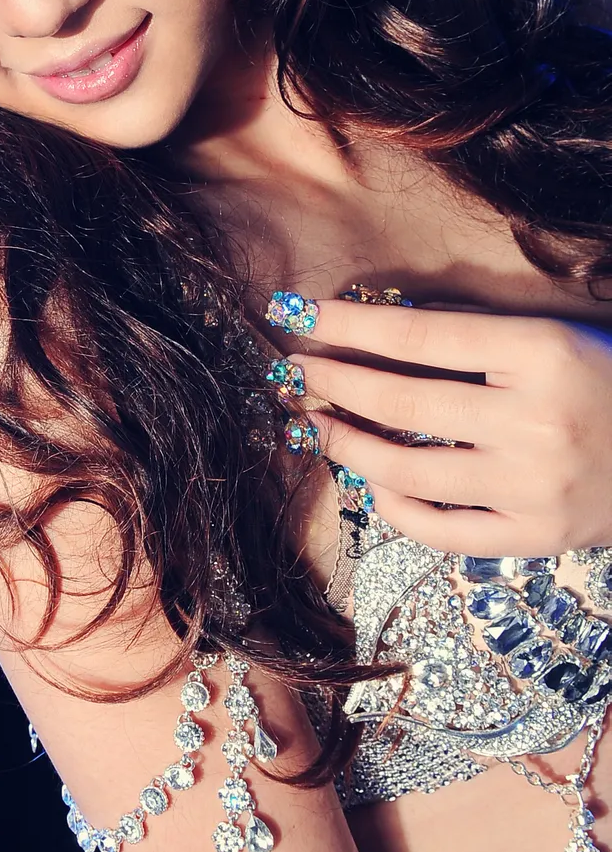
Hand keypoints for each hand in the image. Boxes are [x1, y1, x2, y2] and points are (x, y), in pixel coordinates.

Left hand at [277, 296, 611, 556]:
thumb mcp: (555, 333)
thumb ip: (475, 332)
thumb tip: (380, 330)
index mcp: (543, 353)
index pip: (421, 337)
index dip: (352, 326)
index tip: (303, 314)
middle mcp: (536, 421)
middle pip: (403, 403)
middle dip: (336, 383)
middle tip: (297, 369)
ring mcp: (535, 486)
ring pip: (408, 471)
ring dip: (347, 445)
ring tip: (317, 423)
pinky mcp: (538, 537)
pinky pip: (442, 529)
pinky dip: (395, 507)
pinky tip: (370, 482)